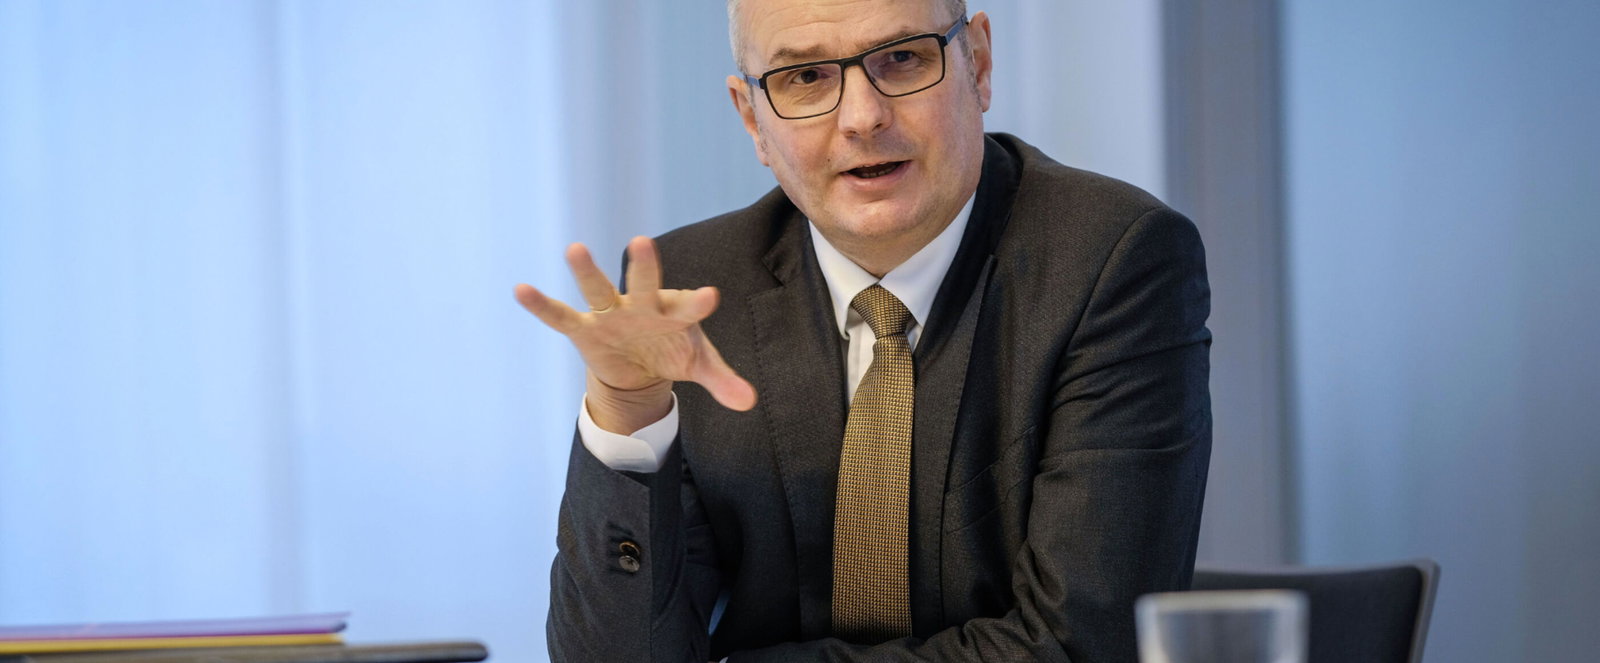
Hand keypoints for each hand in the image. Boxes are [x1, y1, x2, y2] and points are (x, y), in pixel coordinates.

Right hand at [515, 236, 756, 432]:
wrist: (640, 361)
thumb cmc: (673, 349)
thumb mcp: (700, 366)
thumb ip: (723, 381)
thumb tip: (750, 403)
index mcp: (674, 312)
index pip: (689, 307)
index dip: (698, 304)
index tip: (710, 297)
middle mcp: (642, 306)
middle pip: (644, 283)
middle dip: (644, 266)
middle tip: (643, 242)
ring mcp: (611, 314)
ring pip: (598, 289)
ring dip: (587, 272)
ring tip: (574, 248)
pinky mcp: (585, 328)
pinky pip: (560, 317)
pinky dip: (541, 305)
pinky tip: (521, 290)